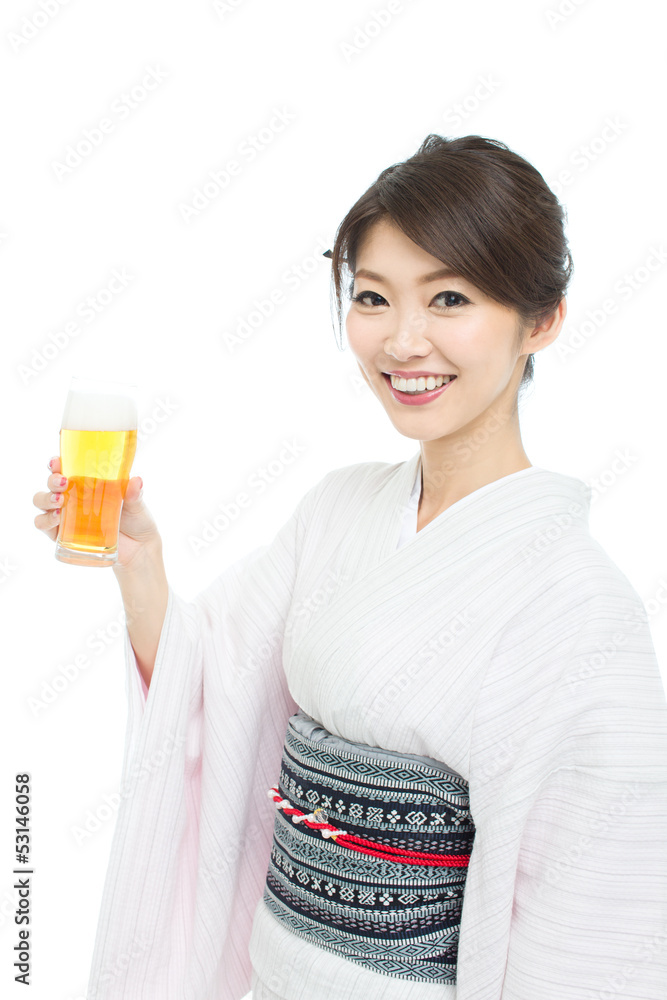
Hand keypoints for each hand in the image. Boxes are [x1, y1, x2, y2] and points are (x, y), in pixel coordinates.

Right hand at [33, 455, 161, 570]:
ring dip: (46, 499)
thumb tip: (136, 481)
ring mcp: (66, 515)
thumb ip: (134, 494)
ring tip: (59, 501)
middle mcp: (73, 496)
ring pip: (42, 501)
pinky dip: (45, 520)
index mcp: (88, 483)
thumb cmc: (136, 521)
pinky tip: (57, 518)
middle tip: (62, 483)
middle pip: (50, 484)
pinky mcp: (63, 534)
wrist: (138, 549)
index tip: (57, 462)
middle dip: (52, 481)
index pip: (66, 468)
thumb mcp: (136, 505)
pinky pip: (44, 526)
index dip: (56, 463)